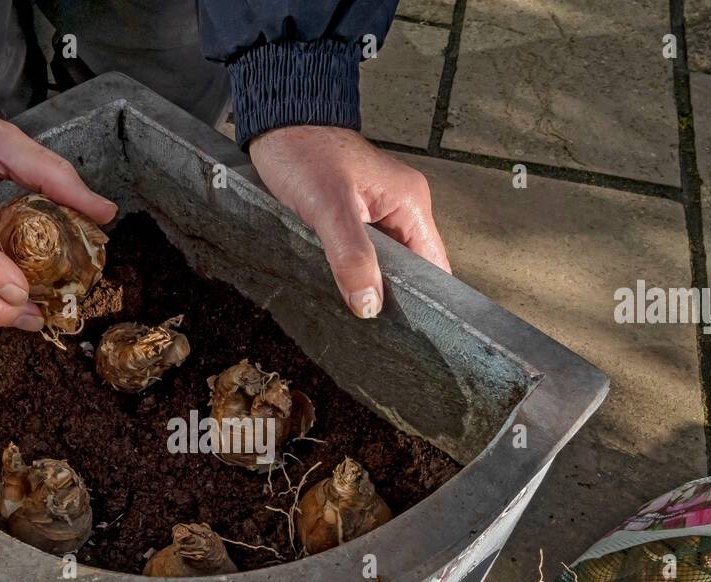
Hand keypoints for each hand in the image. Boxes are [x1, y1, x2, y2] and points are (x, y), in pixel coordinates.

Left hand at [249, 126, 449, 318]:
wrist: (276, 125)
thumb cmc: (304, 152)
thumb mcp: (328, 207)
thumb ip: (351, 255)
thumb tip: (369, 304)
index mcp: (409, 202)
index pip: (433, 264)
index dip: (424, 297)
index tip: (406, 328)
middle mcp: (399, 208)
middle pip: (410, 268)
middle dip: (393, 297)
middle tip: (372, 327)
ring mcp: (376, 214)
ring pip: (383, 264)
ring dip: (368, 285)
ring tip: (354, 314)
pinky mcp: (353, 218)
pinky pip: (361, 254)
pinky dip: (352, 272)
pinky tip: (338, 289)